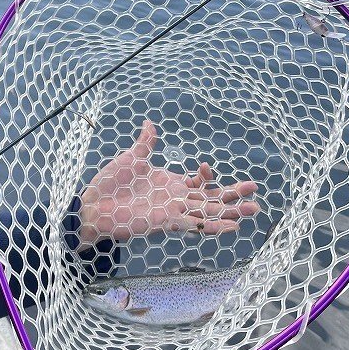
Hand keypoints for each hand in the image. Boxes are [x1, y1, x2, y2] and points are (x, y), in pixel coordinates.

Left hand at [78, 120, 259, 245]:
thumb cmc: (110, 184)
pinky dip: (212, 226)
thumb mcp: (131, 158)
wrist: (93, 204)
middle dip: (233, 195)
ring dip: (230, 212)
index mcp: (170, 184)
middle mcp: (176, 199)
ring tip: (253, 210)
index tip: (205, 166)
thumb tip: (150, 123)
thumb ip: (145, 143)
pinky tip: (231, 226)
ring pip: (208, 212)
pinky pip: (194, 225)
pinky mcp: (166, 222)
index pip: (198, 183)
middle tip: (255, 192)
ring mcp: (173, 212)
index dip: (207, 176)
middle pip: (211, 198)